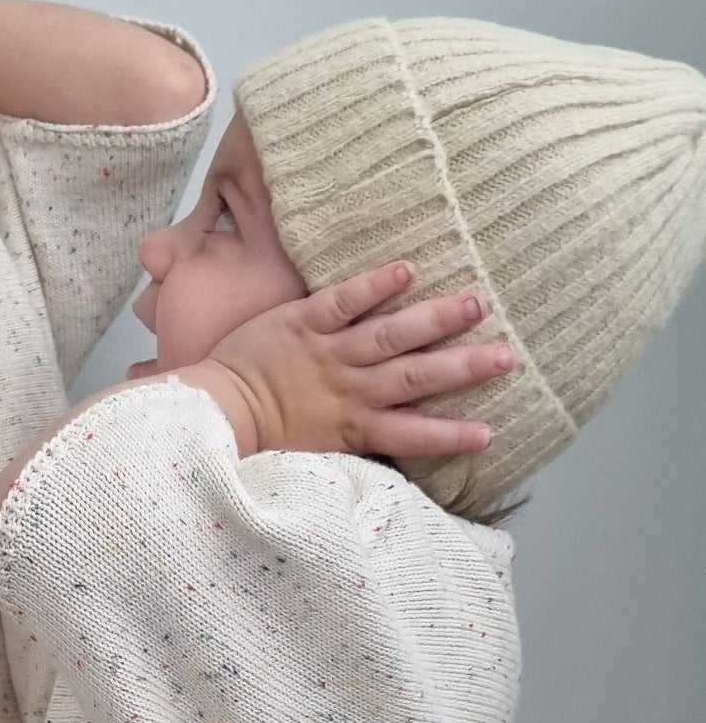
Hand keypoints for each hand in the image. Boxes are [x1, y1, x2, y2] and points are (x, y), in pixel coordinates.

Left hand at [183, 266, 513, 461]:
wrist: (214, 412)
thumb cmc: (264, 436)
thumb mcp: (315, 453)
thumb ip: (358, 444)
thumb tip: (399, 449)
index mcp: (352, 428)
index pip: (411, 436)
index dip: (450, 436)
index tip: (490, 432)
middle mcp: (348, 391)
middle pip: (414, 380)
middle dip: (463, 368)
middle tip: (507, 356)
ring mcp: (327, 355)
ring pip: (388, 337)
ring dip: (434, 321)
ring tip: (475, 304)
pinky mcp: (302, 323)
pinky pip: (343, 302)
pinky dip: (374, 286)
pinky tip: (408, 269)